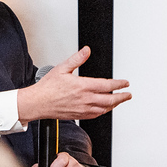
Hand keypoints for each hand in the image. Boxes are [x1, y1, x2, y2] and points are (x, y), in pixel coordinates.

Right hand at [16, 46, 130, 121]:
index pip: (107, 86)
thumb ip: (77, 59)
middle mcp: (85, 99)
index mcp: (83, 86)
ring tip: (120, 101)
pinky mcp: (79, 115)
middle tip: (128, 94)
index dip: (119, 84)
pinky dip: (104, 111)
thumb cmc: (47, 88)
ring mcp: (83, 109)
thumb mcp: (62, 68)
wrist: (37, 103)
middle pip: (110, 100)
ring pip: (105, 109)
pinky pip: (96, 115)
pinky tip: (105, 109)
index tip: (125, 83)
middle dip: (122, 97)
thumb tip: (86, 50)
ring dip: (115, 105)